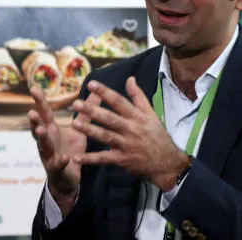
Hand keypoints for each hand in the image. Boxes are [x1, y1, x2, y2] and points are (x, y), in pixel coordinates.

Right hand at [27, 87, 100, 213]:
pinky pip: (57, 165)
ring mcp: (50, 155)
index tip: (34, 88)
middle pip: (39, 128)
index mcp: (52, 130)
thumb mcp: (79, 130)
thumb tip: (97, 92)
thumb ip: (86, 112)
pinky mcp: (57, 169)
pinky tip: (64, 158)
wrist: (67, 178)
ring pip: (44, 146)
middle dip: (34, 120)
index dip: (40, 102)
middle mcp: (48, 141)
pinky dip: (59, 162)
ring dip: (42, 138)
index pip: (45, 113)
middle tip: (31, 111)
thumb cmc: (71, 150)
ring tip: (41, 129)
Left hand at [69, 76, 190, 191]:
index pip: (119, 101)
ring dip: (89, 131)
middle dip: (92, 110)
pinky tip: (76, 157)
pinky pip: (104, 159)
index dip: (105, 92)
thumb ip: (138, 96)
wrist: (167, 162)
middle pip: (109, 118)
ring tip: (74, 124)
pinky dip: (90, 159)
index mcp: (136, 116)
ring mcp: (126, 145)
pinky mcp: (122, 160)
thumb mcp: (151, 113)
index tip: (91, 84)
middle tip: (76, 104)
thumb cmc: (157, 135)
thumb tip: (130, 78)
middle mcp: (131, 129)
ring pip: (105, 136)